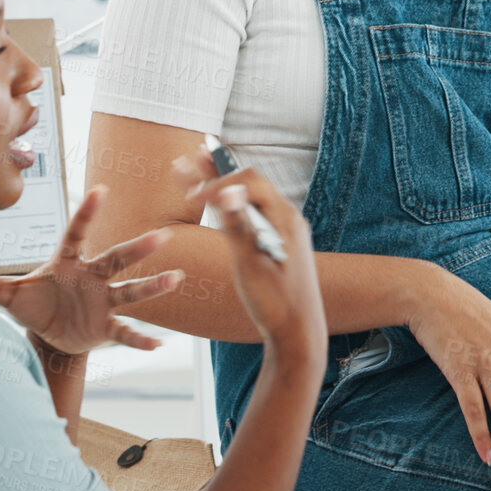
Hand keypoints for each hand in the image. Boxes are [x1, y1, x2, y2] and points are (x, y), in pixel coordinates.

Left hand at [0, 185, 181, 355]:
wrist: (49, 336)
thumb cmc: (32, 305)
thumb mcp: (5, 295)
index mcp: (66, 262)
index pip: (77, 233)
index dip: (87, 213)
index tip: (100, 190)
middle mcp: (91, 277)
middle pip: (115, 259)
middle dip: (137, 249)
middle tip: (161, 236)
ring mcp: (102, 301)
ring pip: (129, 291)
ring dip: (151, 286)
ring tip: (176, 278)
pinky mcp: (105, 327)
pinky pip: (125, 331)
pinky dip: (139, 339)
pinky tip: (158, 345)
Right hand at [174, 145, 325, 353]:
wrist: (298, 334)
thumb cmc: (275, 303)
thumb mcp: (250, 265)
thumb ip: (237, 225)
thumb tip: (227, 189)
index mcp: (285, 219)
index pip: (249, 183)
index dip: (219, 182)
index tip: (192, 198)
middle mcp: (287, 218)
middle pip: (250, 183)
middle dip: (219, 171)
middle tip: (192, 156)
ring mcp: (284, 230)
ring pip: (250, 197)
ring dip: (223, 184)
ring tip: (198, 166)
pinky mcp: (277, 242)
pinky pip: (253, 213)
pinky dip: (232, 204)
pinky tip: (216, 199)